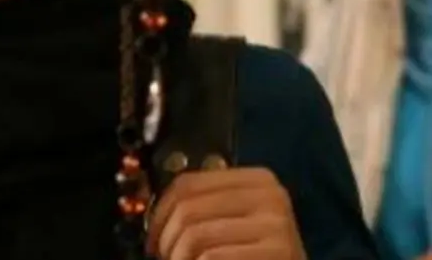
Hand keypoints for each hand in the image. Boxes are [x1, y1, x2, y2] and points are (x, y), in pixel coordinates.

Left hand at [147, 167, 304, 259]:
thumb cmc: (259, 255)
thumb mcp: (238, 221)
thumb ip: (207, 207)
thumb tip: (155, 214)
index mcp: (258, 179)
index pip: (189, 183)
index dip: (160, 212)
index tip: (153, 237)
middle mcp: (271, 196)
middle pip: (188, 209)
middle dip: (166, 240)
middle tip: (164, 257)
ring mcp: (277, 225)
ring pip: (196, 236)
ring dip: (178, 257)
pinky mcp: (278, 252)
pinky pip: (212, 257)